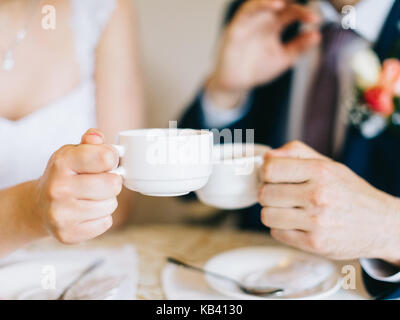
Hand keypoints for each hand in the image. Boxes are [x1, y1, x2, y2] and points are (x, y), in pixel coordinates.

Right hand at [30, 129, 121, 243]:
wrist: (39, 206)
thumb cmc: (65, 175)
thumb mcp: (74, 152)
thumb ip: (90, 141)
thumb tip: (97, 137)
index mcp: (61, 162)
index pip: (105, 158)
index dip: (112, 159)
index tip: (106, 162)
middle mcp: (58, 188)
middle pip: (113, 184)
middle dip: (111, 182)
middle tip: (100, 182)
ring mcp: (61, 214)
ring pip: (111, 205)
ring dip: (107, 201)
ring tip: (91, 198)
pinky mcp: (67, 234)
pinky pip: (105, 223)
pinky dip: (101, 218)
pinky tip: (87, 212)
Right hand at [206, 0, 320, 108]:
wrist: (236, 83)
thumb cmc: (257, 69)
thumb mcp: (283, 58)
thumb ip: (299, 47)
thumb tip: (317, 35)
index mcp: (274, 24)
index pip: (292, 10)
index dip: (304, 13)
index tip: (316, 20)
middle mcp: (262, 18)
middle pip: (279, 0)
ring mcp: (249, 20)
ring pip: (263, 1)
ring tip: (288, 0)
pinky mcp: (237, 26)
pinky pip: (247, 10)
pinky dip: (261, 5)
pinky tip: (276, 5)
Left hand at [258, 141, 399, 262]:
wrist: (380, 224)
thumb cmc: (350, 192)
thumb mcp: (328, 164)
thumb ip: (296, 153)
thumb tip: (268, 156)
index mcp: (320, 171)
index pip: (270, 169)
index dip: (267, 173)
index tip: (273, 177)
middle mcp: (318, 196)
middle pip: (265, 194)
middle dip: (269, 194)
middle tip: (281, 195)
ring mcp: (316, 222)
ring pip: (267, 216)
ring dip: (273, 213)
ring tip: (288, 210)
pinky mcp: (315, 244)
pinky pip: (276, 233)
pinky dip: (281, 228)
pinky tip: (296, 223)